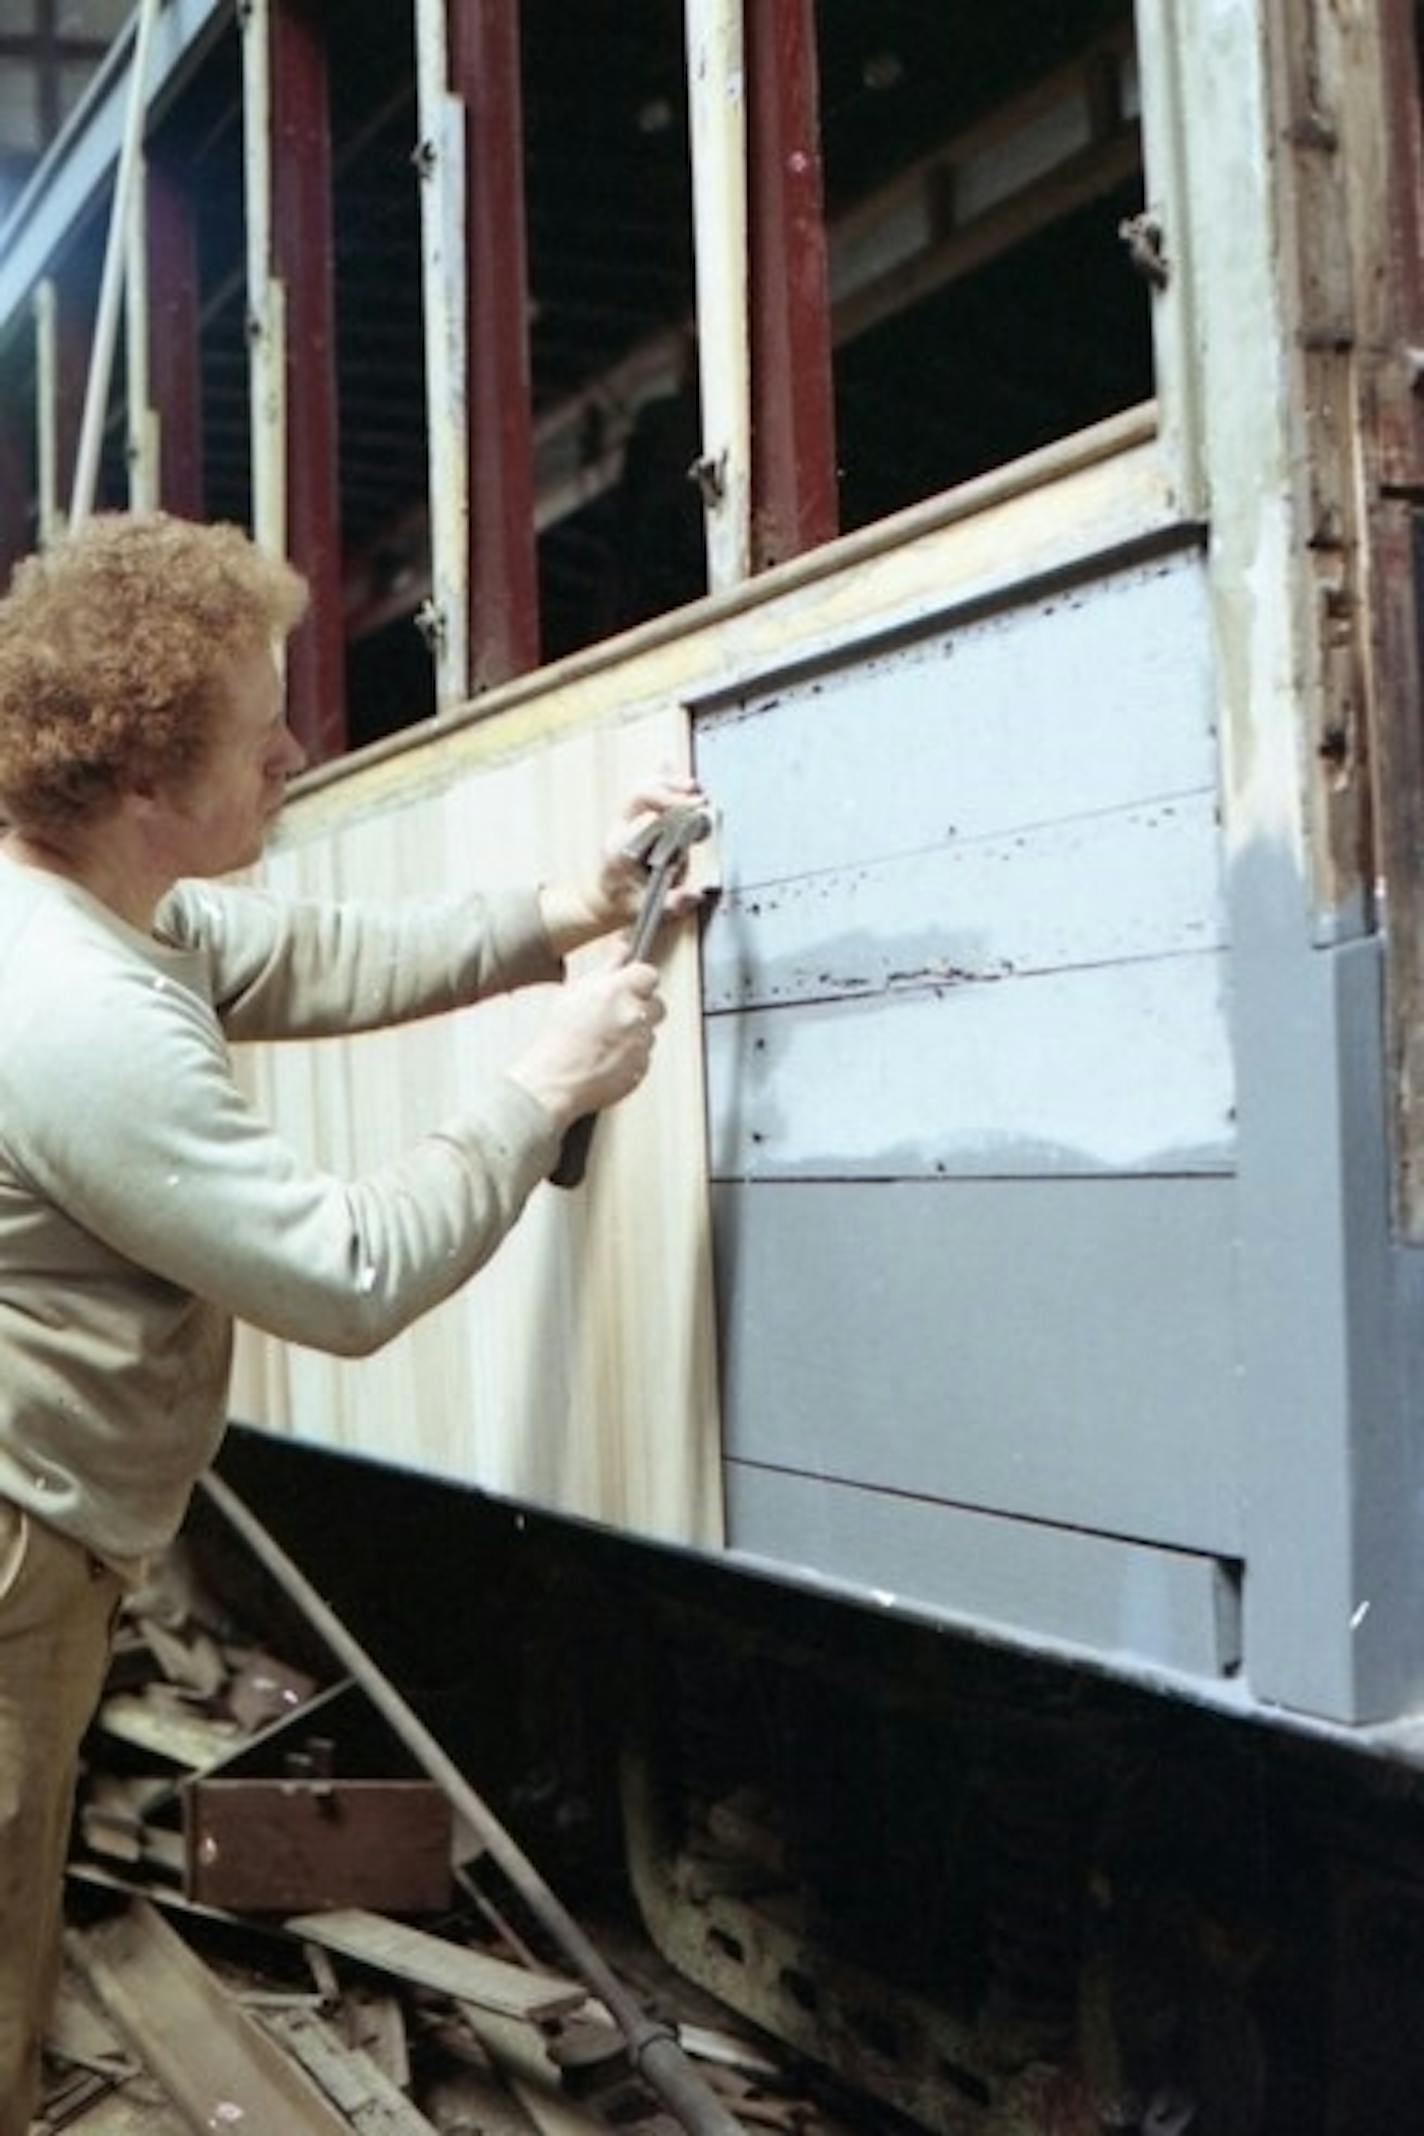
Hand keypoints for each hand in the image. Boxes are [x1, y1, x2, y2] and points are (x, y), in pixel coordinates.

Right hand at [508, 961, 665, 1130]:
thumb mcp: (576, 991)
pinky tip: (607, 1057)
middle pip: (658, 1004)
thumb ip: (607, 966)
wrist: (555, 1081)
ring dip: (635, 1032)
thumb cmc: (559, 1037)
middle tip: (616, 1014)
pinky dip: (631, 1055)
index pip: (650, 974)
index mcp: (618, 991)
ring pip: (650, 1031)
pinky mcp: (642, 1068)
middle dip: (642, 1006)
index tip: (630, 986)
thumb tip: (624, 949)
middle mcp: (635, 1016)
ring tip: (605, 1040)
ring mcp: (641, 1044)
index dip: (640, 980)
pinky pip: (644, 1056)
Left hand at [539, 773, 709, 952]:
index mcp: (621, 849)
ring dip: (668, 784)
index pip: (646, 819)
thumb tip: (695, 894)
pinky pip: (645, 791)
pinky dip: (659, 779)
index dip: (672, 812)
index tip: (696, 812)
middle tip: (697, 800)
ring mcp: (625, 821)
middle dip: (670, 794)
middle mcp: (621, 829)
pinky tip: (668, 762)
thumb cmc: (623, 905)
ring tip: (693, 788)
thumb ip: (672, 904)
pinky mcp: (633, 818)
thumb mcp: (649, 910)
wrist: (601, 901)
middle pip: (641, 795)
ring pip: (643, 789)